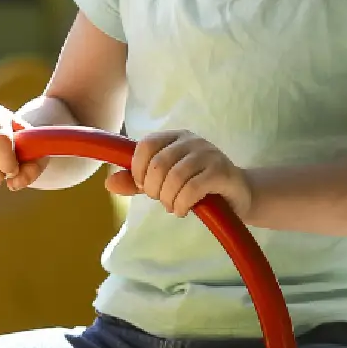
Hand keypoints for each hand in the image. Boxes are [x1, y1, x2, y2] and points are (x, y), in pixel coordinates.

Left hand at [104, 130, 253, 218]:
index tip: (145, 186)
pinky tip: (184, 209)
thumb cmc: (197, 187)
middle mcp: (191, 140)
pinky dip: (182, 204)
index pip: (146, 145)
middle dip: (154, 189)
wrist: (237, 196)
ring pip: (174, 177)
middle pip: (158, 164)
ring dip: (168, 199)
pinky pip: (192, 188)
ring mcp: (208, 154)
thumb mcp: (164, 183)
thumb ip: (137, 182)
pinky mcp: (221, 171)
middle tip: (162, 200)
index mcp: (175, 137)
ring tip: (173, 206)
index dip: (138, 169)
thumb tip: (109, 183)